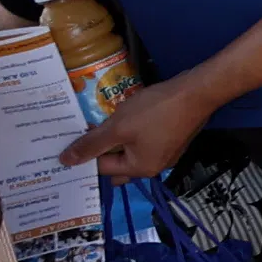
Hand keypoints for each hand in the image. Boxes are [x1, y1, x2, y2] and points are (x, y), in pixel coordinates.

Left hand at [83, 80, 219, 181]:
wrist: (196, 92)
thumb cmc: (156, 111)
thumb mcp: (118, 126)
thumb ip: (91, 144)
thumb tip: (65, 162)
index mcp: (139, 169)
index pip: (102, 168)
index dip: (86, 153)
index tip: (71, 139)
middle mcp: (154, 167)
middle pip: (118, 164)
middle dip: (101, 152)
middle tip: (83, 136)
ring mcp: (166, 153)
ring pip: (131, 152)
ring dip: (116, 141)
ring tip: (102, 124)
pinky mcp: (172, 138)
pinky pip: (144, 142)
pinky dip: (132, 134)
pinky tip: (127, 117)